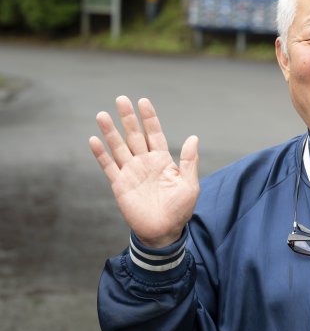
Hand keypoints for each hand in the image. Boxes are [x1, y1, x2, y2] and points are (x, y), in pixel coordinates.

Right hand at [89, 96, 199, 246]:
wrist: (163, 231)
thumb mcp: (189, 184)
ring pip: (119, 147)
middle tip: (121, 99)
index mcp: (162, 160)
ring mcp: (131, 172)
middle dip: (128, 118)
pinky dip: (101, 154)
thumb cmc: (179, 209)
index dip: (149, 118)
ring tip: (102, 115)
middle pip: (135, 135)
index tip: (143, 101)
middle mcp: (145, 162)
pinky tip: (94, 140)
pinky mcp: (120, 184)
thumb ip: (189, 161)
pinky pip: (109, 166)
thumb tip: (193, 137)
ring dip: (110, 132)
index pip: (155, 134)